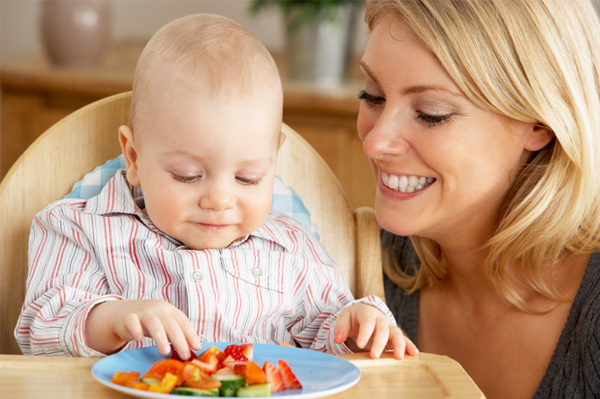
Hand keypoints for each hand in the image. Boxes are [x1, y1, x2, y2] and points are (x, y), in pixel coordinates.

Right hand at [86, 299, 201, 359]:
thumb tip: (192, 350)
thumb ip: (176, 334)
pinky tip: (139, 339)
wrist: (123, 313)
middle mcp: (158, 309)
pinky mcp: (128, 317)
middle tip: (184, 354)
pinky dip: (136, 329)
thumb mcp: (164, 325)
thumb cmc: (149, 322)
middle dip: (179, 339)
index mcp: (169, 310)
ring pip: (153, 322)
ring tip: (165, 351)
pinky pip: (132, 322)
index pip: (183, 321)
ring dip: (161, 337)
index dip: (191, 333)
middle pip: (170, 323)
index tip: (197, 347)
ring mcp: (143, 312)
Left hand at [333, 303, 417, 359]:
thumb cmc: (354, 317)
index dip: (364, 333)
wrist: (365, 312)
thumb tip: (337, 338)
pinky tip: (414, 354)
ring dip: (399, 345)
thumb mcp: (344, 318)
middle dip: (379, 342)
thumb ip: (340, 328)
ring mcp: (389, 327)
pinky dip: (409, 346)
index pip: (367, 321)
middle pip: (383, 329)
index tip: (359, 344)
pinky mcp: (395, 335)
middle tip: (374, 356)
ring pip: (396, 334)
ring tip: (398, 357)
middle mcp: (381, 319)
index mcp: (367, 313)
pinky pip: (404, 339)